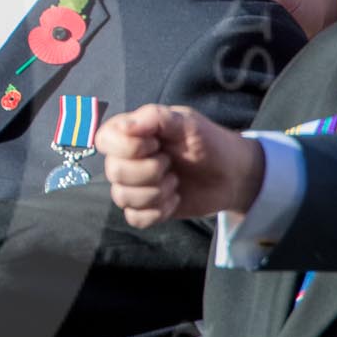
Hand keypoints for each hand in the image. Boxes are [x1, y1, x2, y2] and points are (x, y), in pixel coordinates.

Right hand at [98, 104, 265, 227]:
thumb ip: (155, 117)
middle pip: (114, 172)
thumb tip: (124, 126)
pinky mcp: (145, 208)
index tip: (156, 142)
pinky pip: (135, 218)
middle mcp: (126, 159)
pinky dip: (158, 212)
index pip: (104, 140)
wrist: (231, 174)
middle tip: (171, 164)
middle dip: (149, 171)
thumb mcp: (187, 122)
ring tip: (175, 182)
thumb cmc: (208, 142)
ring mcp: (134, 185)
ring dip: (156, 192)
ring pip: (123, 198)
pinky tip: (174, 200)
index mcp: (130, 133)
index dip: (129, 146)